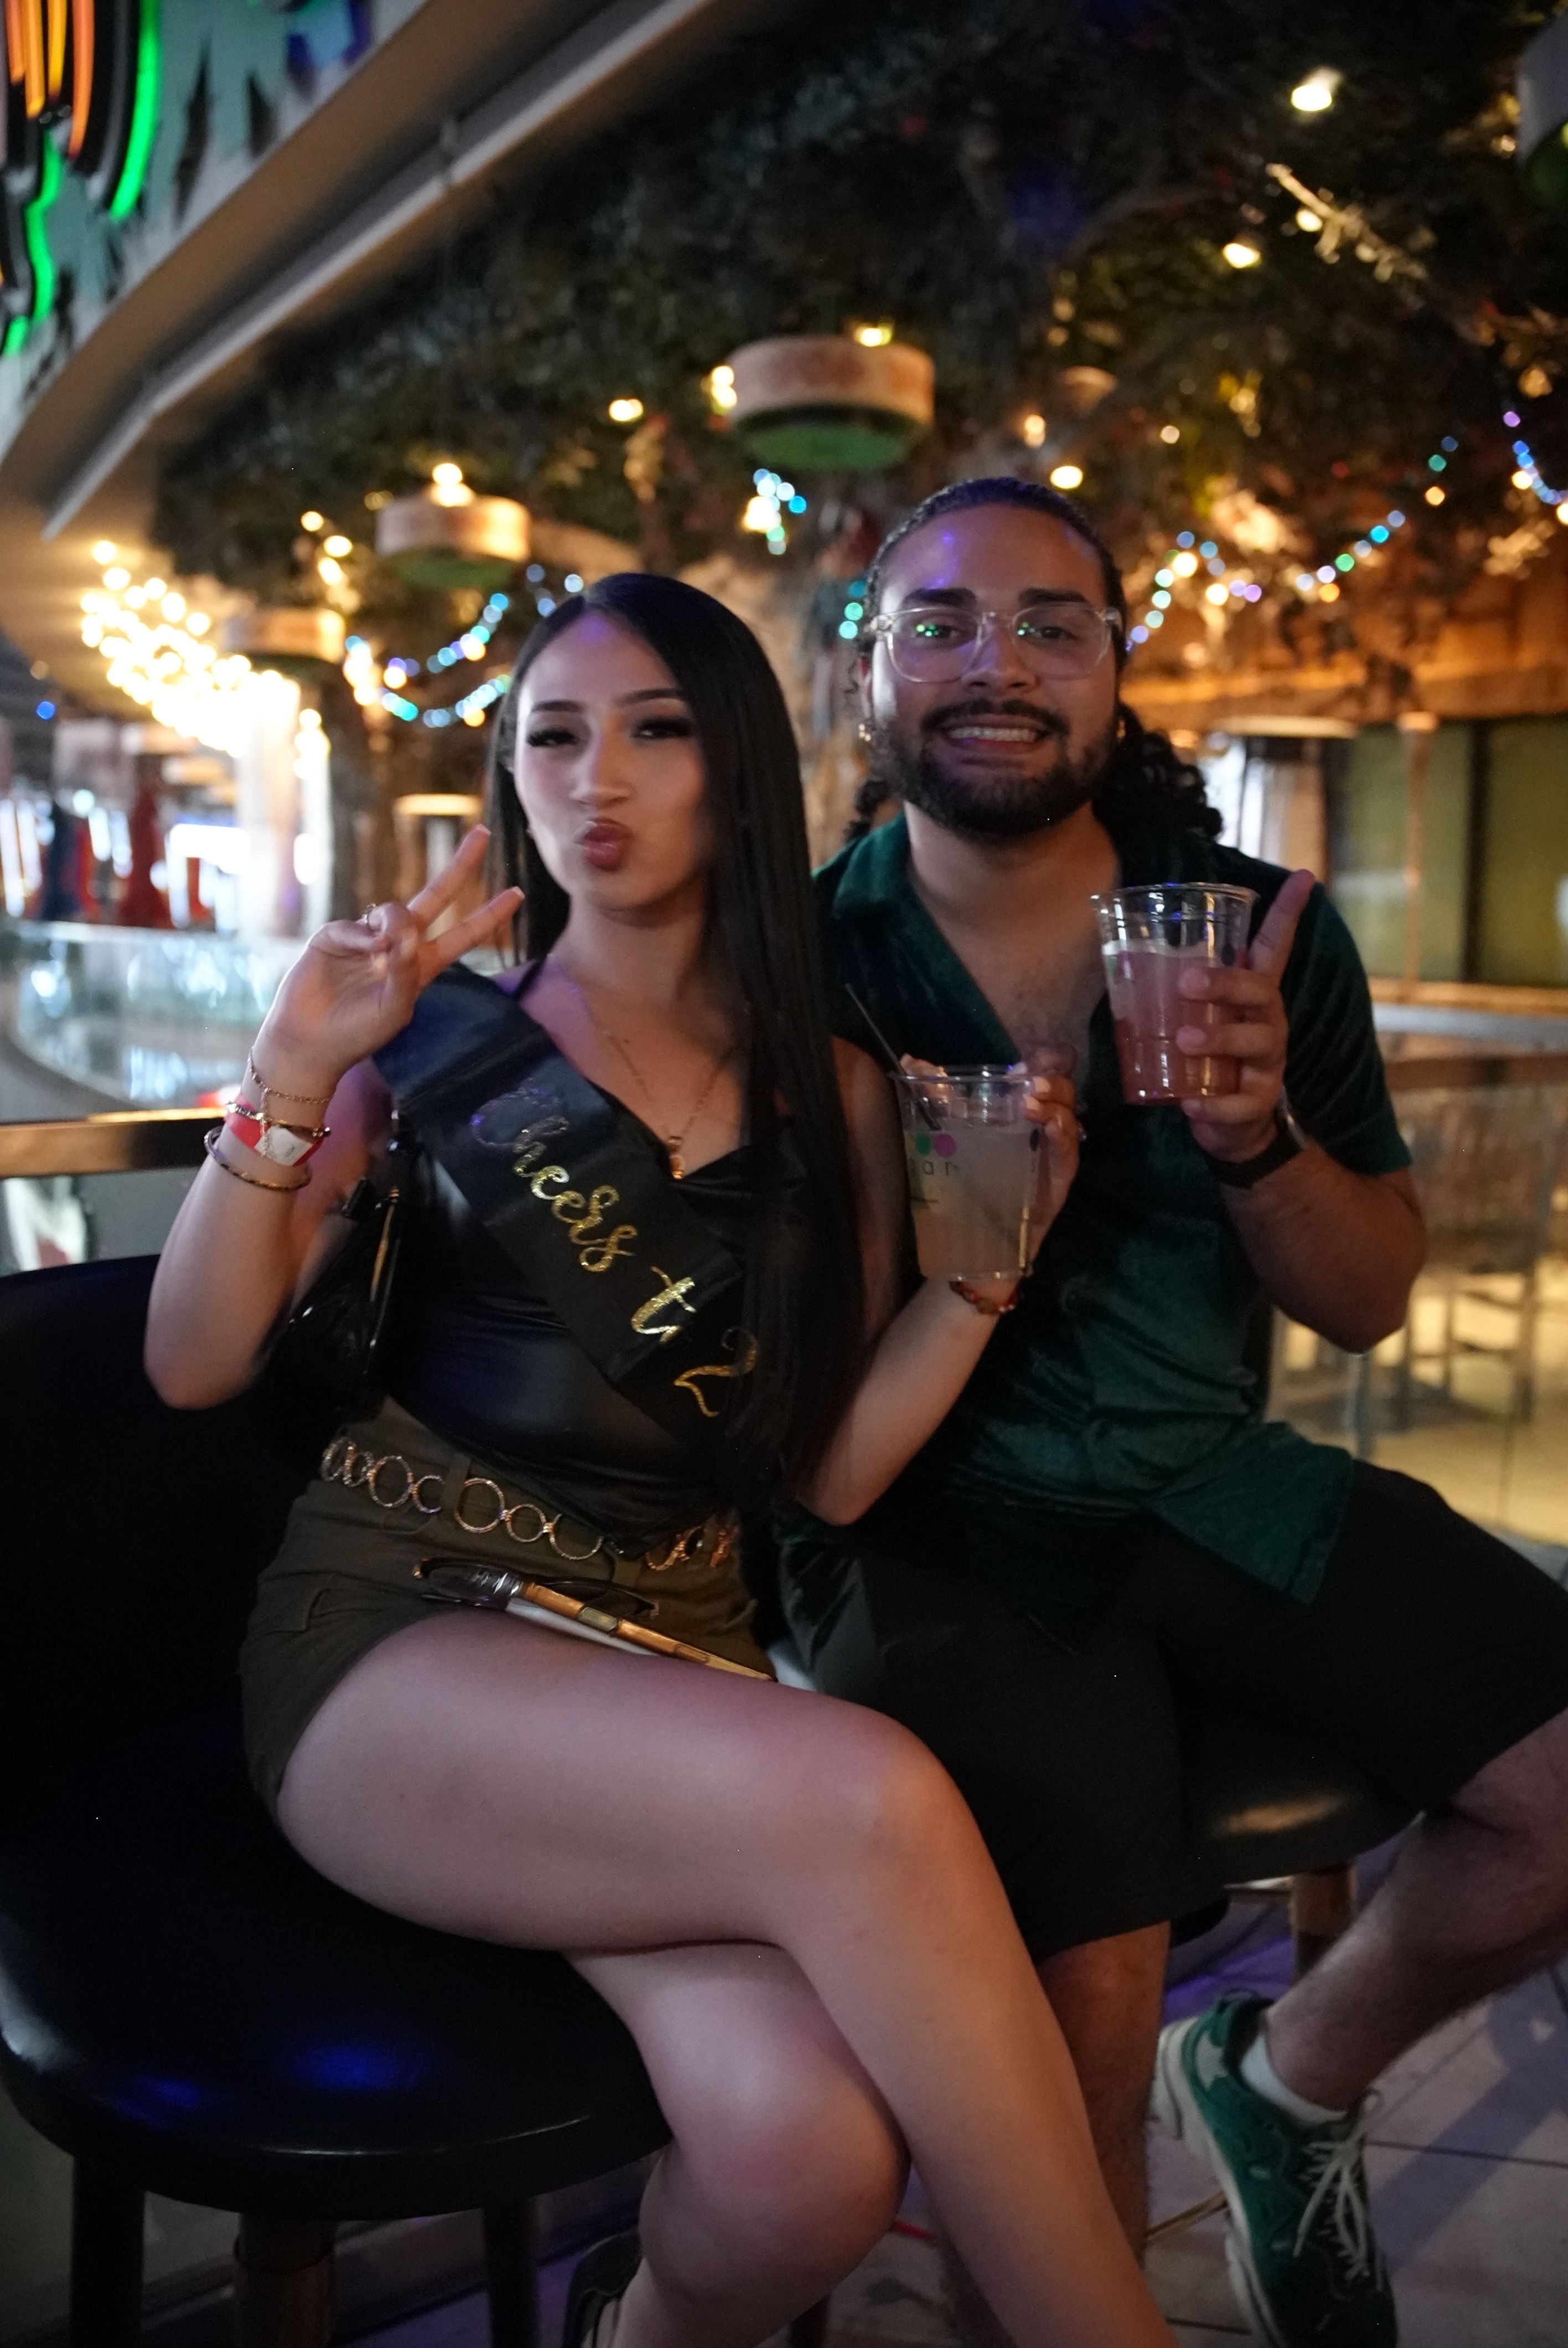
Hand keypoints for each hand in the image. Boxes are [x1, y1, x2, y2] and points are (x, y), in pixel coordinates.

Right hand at [250, 827, 522, 1100]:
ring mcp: (367, 937)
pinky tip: (360, 954)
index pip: (462, 935)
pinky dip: (360, 940)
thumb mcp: (394, 1010)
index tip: (517, 893)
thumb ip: (407, 972)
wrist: (311, 1041)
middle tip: (484, 833)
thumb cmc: (358, 1033)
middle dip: (460, 867)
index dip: (489, 915)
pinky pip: (355, 926)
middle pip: (436, 897)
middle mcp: (399, 945)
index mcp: (422, 965)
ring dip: (395, 926)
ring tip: (383, 953)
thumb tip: (407, 930)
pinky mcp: (336, 935)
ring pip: (394, 911)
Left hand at [900, 1053, 1081, 1303]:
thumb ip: (935, 1096)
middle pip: (1062, 1089)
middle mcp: (1044, 1124)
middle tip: (1030, 1083)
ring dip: (1054, 1104)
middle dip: (1050, 1079)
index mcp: (1022, 1106)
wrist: (976, 1233)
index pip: (1046, 1072)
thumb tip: (912, 1061)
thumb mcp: (950, 1130)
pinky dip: (1062, 1136)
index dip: (1050, 1058)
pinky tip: (1051, 1128)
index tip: (1045, 1054)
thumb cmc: (969, 1176)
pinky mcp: (1059, 1179)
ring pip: (1069, 1117)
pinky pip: (1069, 1153)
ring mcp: (1055, 1151)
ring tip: (1031, 1103)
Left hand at [1176, 867, 1313, 1161]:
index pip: (1275, 947)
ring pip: (1254, 1042)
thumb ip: (1177, 992)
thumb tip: (1121, 954)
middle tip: (1187, 983)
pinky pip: (1241, 1102)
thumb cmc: (1211, 1060)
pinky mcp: (1259, 1101)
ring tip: (1182, 1041)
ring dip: (1218, 1039)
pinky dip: (1215, 1105)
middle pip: (1260, 991)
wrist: (1232, 1127)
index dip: (1289, 913)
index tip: (1303, 876)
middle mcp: (1268, 1022)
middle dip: (1226, 983)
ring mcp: (1268, 1062)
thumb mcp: (1199, 1019)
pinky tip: (1192, 1105)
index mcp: (1254, 995)